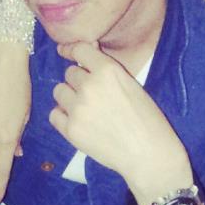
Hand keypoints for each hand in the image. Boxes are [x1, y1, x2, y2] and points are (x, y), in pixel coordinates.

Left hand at [50, 41, 189, 202]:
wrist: (150, 155)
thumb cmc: (149, 120)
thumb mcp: (133, 86)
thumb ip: (108, 70)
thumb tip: (89, 49)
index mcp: (108, 71)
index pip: (79, 49)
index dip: (72, 50)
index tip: (67, 53)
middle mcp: (89, 86)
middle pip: (69, 73)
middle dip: (78, 81)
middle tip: (93, 95)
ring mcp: (78, 108)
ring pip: (59, 92)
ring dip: (69, 97)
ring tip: (85, 109)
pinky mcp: (71, 130)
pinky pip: (54, 115)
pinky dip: (63, 116)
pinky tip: (77, 121)